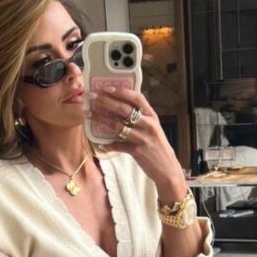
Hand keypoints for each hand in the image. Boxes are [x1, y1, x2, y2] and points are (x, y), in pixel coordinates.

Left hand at [86, 86, 186, 203]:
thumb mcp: (153, 128)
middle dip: (105, 101)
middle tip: (91, 96)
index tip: (107, 87)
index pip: (137, 97)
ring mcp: (142, 138)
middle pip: (123, 109)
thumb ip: (141, 118)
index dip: (121, 91)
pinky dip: (108, 144)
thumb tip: (122, 107)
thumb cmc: (157, 148)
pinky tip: (101, 143)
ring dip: (101, 119)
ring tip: (89, 114)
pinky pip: (118, 145)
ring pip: (117, 125)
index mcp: (152, 116)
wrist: (167, 169)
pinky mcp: (137, 151)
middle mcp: (148, 124)